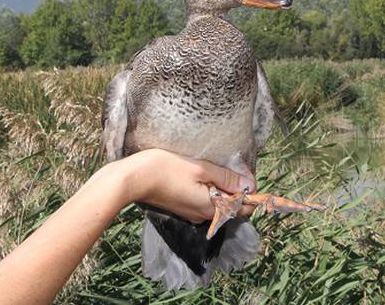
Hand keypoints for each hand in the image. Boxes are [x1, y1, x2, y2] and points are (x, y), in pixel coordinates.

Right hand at [115, 149, 255, 222]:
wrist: (134, 179)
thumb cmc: (167, 170)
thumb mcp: (201, 168)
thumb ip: (226, 177)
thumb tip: (249, 185)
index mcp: (212, 207)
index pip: (243, 208)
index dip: (250, 193)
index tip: (245, 175)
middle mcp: (204, 215)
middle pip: (230, 205)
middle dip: (235, 189)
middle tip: (228, 168)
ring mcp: (192, 213)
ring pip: (217, 203)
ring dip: (220, 188)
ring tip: (212, 169)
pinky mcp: (182, 208)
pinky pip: (203, 201)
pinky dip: (208, 190)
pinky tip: (200, 175)